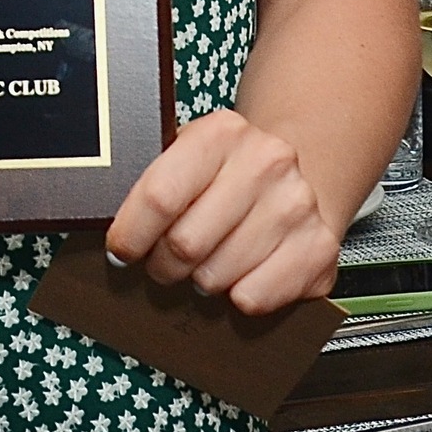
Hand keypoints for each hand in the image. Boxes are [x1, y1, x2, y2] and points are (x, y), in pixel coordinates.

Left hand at [103, 109, 339, 315]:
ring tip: (205, 263)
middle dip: (162, 265)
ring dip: (200, 281)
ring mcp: (297, 206)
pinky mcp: (319, 250)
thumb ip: (154, 185)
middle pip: (185, 243)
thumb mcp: (189, 157)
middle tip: (162, 263)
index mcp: (222, 132)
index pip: (160, 194)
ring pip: (217, 277)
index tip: (120, 251)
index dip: (131, 233)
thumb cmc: (226, 174)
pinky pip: (253, 298)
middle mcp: (266, 162)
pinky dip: (237, 297)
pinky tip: (240, 273)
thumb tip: (112, 238)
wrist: (297, 176)